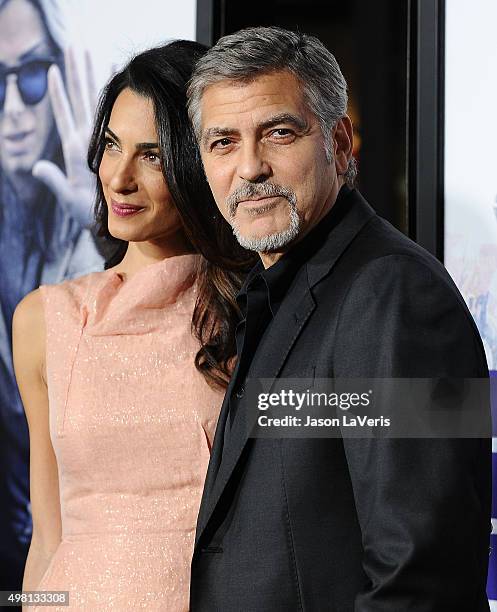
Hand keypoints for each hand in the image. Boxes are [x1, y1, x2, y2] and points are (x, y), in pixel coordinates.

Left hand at [32, 48, 97, 228]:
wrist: (109, 223)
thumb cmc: (88, 215)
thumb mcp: (68, 198)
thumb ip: (53, 181)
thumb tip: (36, 166)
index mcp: (75, 149)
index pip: (64, 114)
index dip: (59, 92)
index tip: (54, 68)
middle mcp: (86, 141)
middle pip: (80, 100)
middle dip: (77, 73)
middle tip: (76, 46)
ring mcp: (98, 143)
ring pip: (94, 104)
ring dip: (90, 79)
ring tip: (88, 55)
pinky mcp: (113, 148)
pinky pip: (113, 119)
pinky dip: (113, 100)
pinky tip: (114, 86)